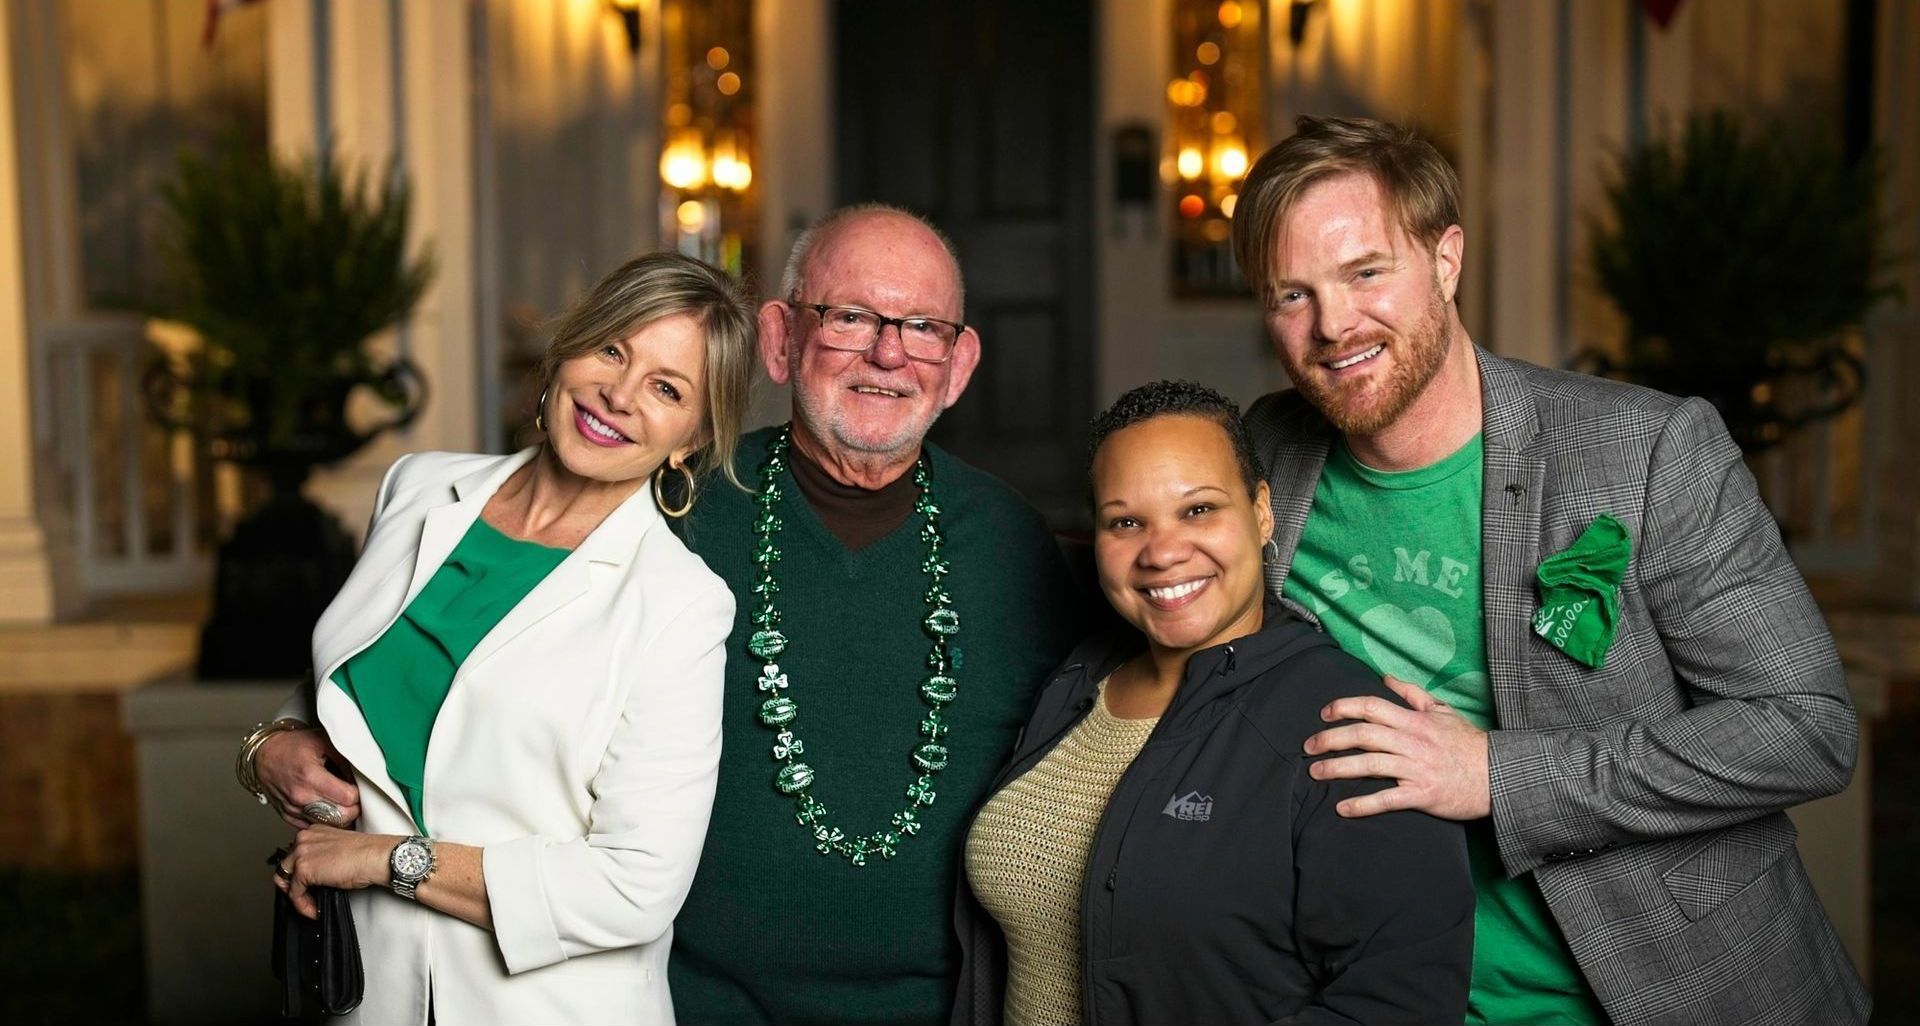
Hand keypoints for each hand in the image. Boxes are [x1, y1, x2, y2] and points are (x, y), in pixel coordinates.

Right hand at [255, 728, 360, 829]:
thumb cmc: (292, 747)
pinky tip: (328, 809)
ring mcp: (293, 809)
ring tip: (343, 804)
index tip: (359, 789)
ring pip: (328, 826)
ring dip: (340, 818)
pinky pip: (313, 827)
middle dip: (353, 809)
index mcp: (310, 776)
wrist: (264, 755)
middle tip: (355, 800)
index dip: (359, 795)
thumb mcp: (323, 741)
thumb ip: (345, 759)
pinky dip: (324, 821)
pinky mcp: (288, 816)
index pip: (348, 799)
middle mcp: (300, 796)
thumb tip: (362, 776)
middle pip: (340, 817)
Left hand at [274, 824, 395, 919]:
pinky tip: (314, 909)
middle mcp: (303, 838)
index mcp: (312, 831)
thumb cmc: (365, 853)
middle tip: (305, 897)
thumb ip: (321, 856)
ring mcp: (301, 853)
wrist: (375, 857)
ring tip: (310, 905)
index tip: (306, 886)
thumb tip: (315, 875)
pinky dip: (303, 906)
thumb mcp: (337, 849)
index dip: (297, 874)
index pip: (293, 855)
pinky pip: (295, 894)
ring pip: (286, 881)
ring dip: (297, 897)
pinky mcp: (303, 869)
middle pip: (285, 867)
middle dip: (293, 886)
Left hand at [1302, 676, 1490, 819]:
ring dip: (1338, 768)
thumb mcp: (1444, 712)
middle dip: (1330, 739)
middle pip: (1363, 735)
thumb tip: (1387, 678)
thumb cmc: (1469, 745)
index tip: (1325, 713)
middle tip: (1308, 747)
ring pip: (1370, 765)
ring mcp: (1417, 769)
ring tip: (1316, 772)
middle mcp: (1413, 742)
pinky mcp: (1422, 795)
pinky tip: (1342, 808)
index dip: (1344, 707)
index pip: (1372, 707)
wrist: (1500, 777)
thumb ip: (1414, 695)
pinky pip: (1387, 799)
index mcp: (1416, 721)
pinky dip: (1362, 804)